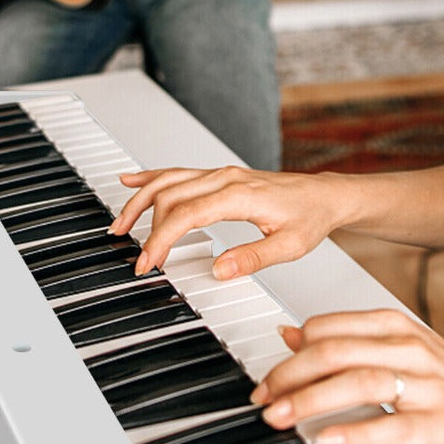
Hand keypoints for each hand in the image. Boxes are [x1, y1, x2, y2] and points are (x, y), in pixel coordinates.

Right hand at [110, 165, 346, 277]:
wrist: (324, 196)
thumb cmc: (310, 217)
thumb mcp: (290, 246)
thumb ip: (253, 258)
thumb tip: (219, 270)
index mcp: (239, 195)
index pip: (186, 215)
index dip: (161, 239)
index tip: (149, 262)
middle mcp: (225, 179)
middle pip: (170, 197)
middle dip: (146, 228)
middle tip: (138, 258)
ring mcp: (220, 174)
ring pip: (168, 181)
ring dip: (140, 201)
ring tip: (120, 224)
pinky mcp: (219, 176)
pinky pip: (178, 173)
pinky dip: (151, 177)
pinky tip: (132, 180)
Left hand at [250, 309, 443, 443]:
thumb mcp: (396, 348)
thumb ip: (344, 339)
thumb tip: (288, 333)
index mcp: (393, 325)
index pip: (327, 328)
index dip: (289, 353)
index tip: (266, 378)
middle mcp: (407, 347)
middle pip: (335, 352)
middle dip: (290, 376)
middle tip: (263, 399)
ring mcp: (427, 383)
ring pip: (358, 381)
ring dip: (311, 400)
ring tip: (281, 417)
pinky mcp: (441, 421)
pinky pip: (393, 425)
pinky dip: (357, 432)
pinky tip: (328, 440)